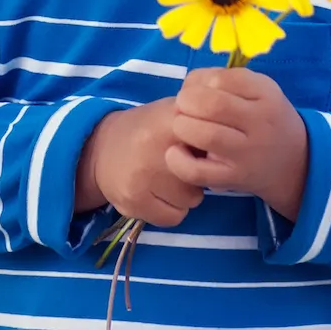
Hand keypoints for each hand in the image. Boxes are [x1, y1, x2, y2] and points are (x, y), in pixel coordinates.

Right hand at [77, 98, 203, 227]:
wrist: (100, 149)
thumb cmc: (146, 130)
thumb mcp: (171, 113)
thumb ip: (200, 121)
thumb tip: (230, 139)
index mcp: (167, 121)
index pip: (210, 142)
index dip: (210, 148)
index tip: (201, 147)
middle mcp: (153, 148)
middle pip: (204, 174)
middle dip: (198, 172)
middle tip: (183, 163)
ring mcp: (142, 178)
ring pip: (192, 199)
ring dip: (186, 192)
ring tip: (168, 178)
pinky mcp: (133, 202)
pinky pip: (174, 217)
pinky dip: (171, 209)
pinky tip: (159, 193)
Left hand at [167, 68, 308, 219]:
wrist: (295, 163)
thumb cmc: (265, 118)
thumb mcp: (258, 90)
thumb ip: (225, 79)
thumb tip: (189, 85)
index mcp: (266, 95)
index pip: (222, 78)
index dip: (198, 81)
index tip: (197, 89)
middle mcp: (260, 124)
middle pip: (213, 105)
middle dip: (186, 101)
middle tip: (183, 106)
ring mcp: (247, 154)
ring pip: (206, 136)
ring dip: (182, 126)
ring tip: (182, 126)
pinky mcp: (233, 179)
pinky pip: (197, 172)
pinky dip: (178, 160)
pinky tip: (176, 152)